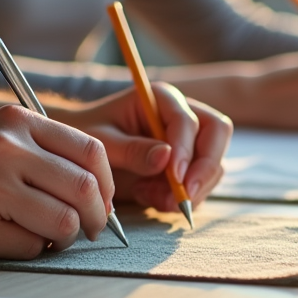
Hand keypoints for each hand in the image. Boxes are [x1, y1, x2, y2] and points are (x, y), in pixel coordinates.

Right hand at [0, 105, 114, 260]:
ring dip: (62, 239)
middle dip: (96, 218)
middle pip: (86, 189)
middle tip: (86, 231)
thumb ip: (39, 152)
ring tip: (41, 236)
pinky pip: (30, 247)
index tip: (103, 203)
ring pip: (64, 223)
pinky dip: (27, 251)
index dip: (108, 184)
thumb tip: (101, 192)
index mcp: (15, 121)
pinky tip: (2, 241)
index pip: (92, 151)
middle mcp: (6, 147)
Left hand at [56, 84, 231, 212]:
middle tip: (185, 196)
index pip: (188, 121)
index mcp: (161, 99)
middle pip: (217, 133)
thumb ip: (132, 150)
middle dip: (205, 168)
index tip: (175, 178)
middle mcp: (182, 114)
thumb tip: (166, 158)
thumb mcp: (101, 142)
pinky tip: (149, 197)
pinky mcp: (187, 166)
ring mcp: (189, 141)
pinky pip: (200, 184)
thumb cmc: (87, 138)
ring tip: (152, 198)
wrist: (80, 154)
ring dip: (191, 189)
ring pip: (214, 163)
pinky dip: (180, 198)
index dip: (185, 150)